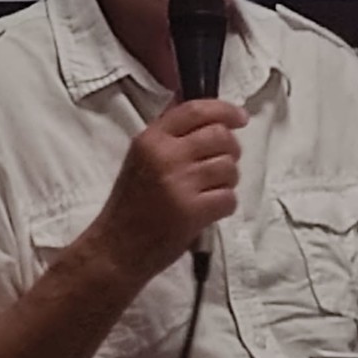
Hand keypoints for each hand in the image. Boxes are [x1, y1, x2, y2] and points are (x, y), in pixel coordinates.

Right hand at [90, 99, 247, 281]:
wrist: (116, 248)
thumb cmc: (131, 203)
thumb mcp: (141, 158)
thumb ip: (170, 135)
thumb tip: (207, 114)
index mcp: (151, 139)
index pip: (196, 110)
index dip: (224, 110)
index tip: (240, 117)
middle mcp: (166, 155)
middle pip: (220, 136)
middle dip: (231, 149)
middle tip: (224, 162)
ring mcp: (180, 184)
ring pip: (229, 167)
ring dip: (228, 179)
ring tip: (211, 189)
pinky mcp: (192, 212)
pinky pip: (229, 198)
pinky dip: (225, 204)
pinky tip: (209, 209)